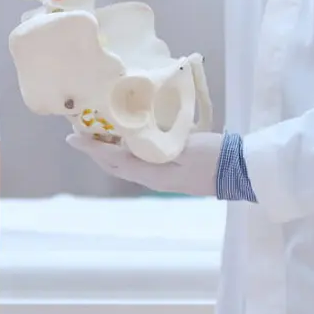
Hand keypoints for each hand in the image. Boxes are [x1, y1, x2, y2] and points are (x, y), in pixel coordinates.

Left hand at [64, 131, 220, 196]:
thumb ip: (153, 147)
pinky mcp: (172, 173)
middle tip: (80, 134)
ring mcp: (163, 178)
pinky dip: (127, 151)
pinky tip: (129, 141)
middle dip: (96, 151)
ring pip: (126, 165)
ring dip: (110, 152)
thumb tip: (124, 143)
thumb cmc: (214, 156)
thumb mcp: (183, 148)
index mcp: (152, 174)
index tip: (72, 137)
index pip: (113, 160)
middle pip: (115, 166)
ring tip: (99, 136)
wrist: (242, 170)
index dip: (91, 148)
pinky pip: (140, 162)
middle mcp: (153, 179)